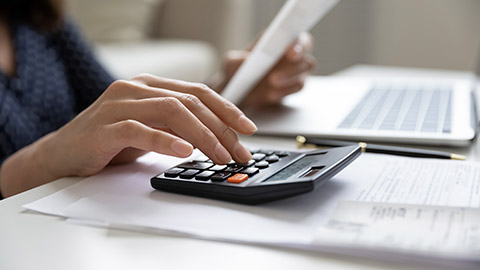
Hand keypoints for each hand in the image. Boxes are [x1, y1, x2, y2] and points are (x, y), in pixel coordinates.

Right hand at [36, 75, 256, 179]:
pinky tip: (185, 152)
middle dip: (221, 128)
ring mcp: (119, 105)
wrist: (62, 155)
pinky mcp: (104, 127)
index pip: (198, 92)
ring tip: (219, 156)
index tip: (248, 128)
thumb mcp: (152, 129)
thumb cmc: (110, 141)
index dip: (226, 109)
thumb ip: (178, 126)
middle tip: (238, 152)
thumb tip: (218, 138)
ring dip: (202, 135)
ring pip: (171, 111)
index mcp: (151, 86)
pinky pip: (141, 130)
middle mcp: (136, 88)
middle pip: (190, 101)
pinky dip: (166, 141)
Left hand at [221, 32, 315, 107]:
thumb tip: (246, 60)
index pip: (297, 37)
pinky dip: (286, 91)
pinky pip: (297, 87)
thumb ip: (236, 60)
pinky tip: (272, 95)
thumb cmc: (235, 71)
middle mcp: (290, 53)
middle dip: (294, 66)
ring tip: (271, 84)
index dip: (299, 43)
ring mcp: (294, 70)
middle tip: (274, 76)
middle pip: (306, 55)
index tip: (291, 52)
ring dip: (290, 79)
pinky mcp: (292, 86)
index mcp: (278, 39)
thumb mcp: (230, 64)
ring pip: (304, 73)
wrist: (237, 92)